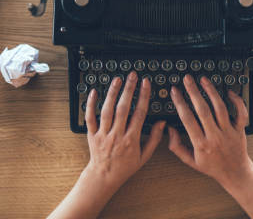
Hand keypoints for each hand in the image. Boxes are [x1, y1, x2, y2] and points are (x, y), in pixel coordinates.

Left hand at [48, 72, 164, 218]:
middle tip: (132, 76)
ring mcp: (103, 134)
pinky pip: (90, 117)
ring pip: (107, 111)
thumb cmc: (125, 167)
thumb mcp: (144, 156)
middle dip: (128, 90)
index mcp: (131, 140)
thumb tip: (162, 123)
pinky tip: (94, 92)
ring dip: (112, 93)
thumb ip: (154, 139)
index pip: (139, 114)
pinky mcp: (91, 134)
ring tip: (117, 80)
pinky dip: (90, 104)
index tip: (146, 84)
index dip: (143, 97)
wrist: (104, 177)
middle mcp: (116, 135)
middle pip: (123, 109)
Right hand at [168, 74, 252, 218]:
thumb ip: (176, 146)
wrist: (235, 173)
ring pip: (220, 108)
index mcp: (201, 144)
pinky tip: (229, 92)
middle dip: (193, 92)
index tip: (175, 91)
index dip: (180, 103)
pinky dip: (237, 101)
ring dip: (211, 91)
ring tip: (203, 80)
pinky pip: (241, 113)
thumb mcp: (190, 161)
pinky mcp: (240, 130)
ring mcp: (229, 132)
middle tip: (187, 79)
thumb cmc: (212, 167)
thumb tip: (169, 129)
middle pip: (203, 110)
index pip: (187, 119)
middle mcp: (215, 136)